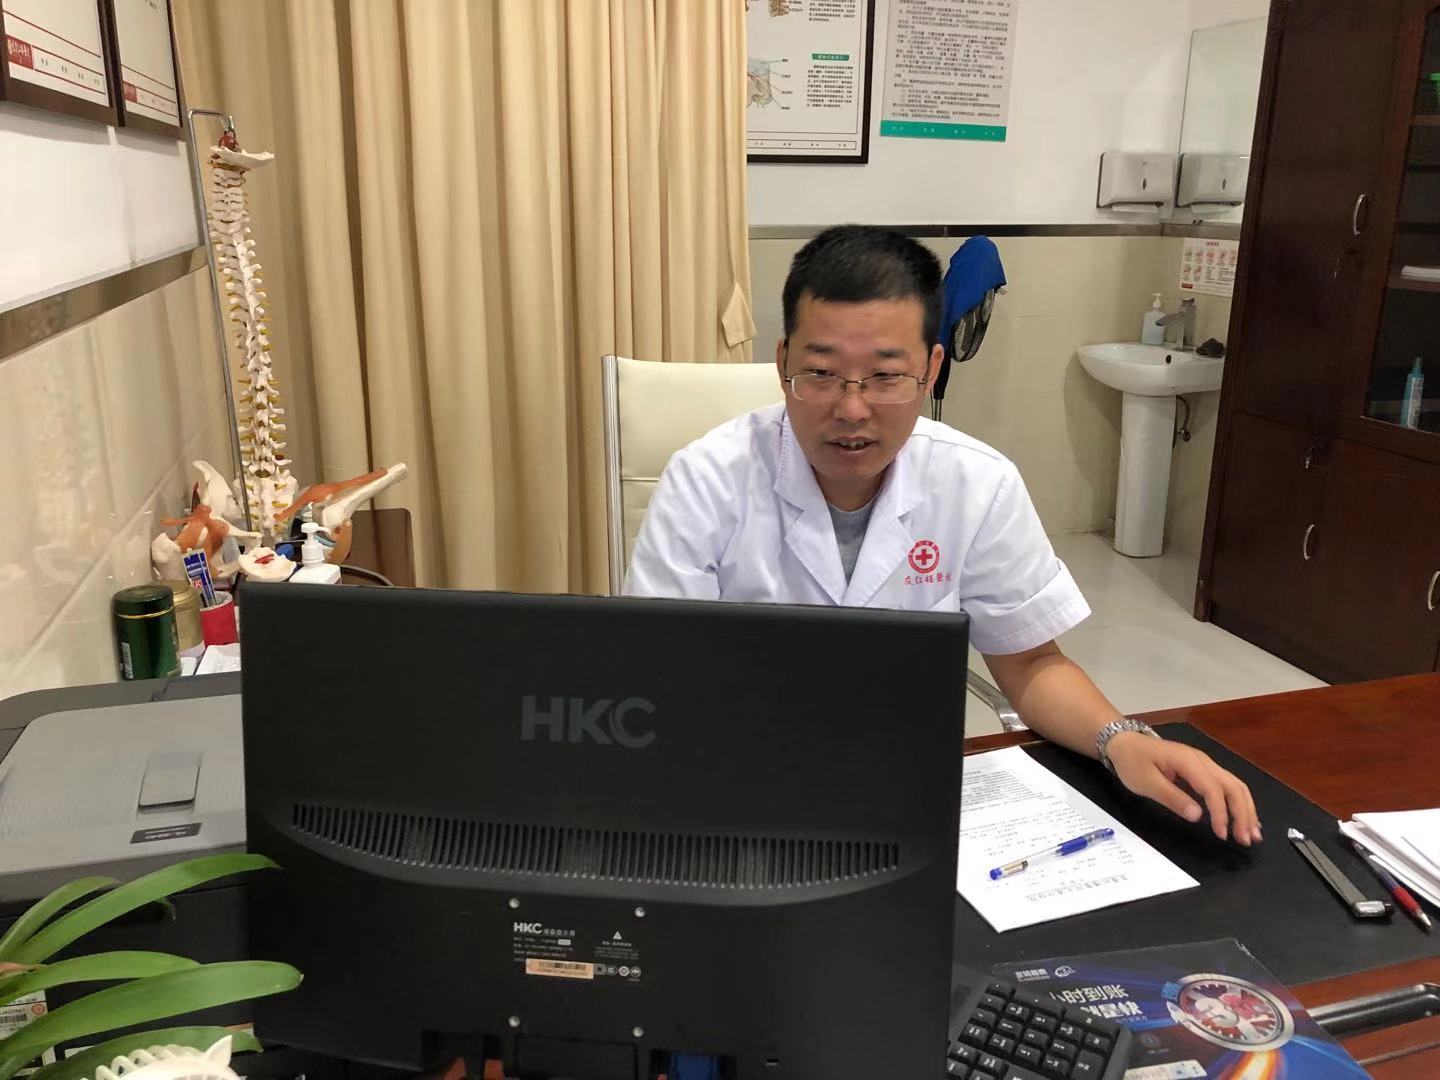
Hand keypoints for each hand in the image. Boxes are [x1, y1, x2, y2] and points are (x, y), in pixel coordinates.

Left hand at [1107, 733, 1261, 845]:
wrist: (1125, 743)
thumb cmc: (1133, 762)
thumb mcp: (1146, 782)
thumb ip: (1172, 798)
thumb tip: (1198, 815)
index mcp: (1188, 761)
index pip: (1212, 788)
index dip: (1220, 812)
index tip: (1222, 834)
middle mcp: (1203, 761)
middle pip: (1232, 786)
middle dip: (1243, 813)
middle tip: (1246, 840)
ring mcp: (1205, 764)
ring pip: (1235, 785)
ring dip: (1246, 809)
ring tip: (1253, 833)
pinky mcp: (1203, 770)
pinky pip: (1228, 785)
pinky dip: (1239, 802)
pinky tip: (1245, 818)